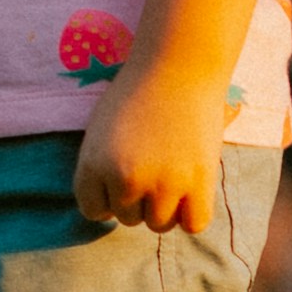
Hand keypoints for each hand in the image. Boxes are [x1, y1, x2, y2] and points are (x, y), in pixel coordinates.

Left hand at [76, 58, 235, 239]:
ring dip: (166, 208)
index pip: (93, 210)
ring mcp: (163, 184)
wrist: (179, 66)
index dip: (108, 196)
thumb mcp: (100, 130)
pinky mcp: (199, 183)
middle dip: (139, 199)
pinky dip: (193, 214)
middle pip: (128, 218)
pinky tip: (193, 191)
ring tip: (173, 175)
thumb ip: (100, 169)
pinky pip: (194, 225)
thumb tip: (111, 209)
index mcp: (93, 165)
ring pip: (159, 224)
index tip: (123, 178)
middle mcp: (125, 179)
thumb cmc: (139, 93)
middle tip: (155, 165)